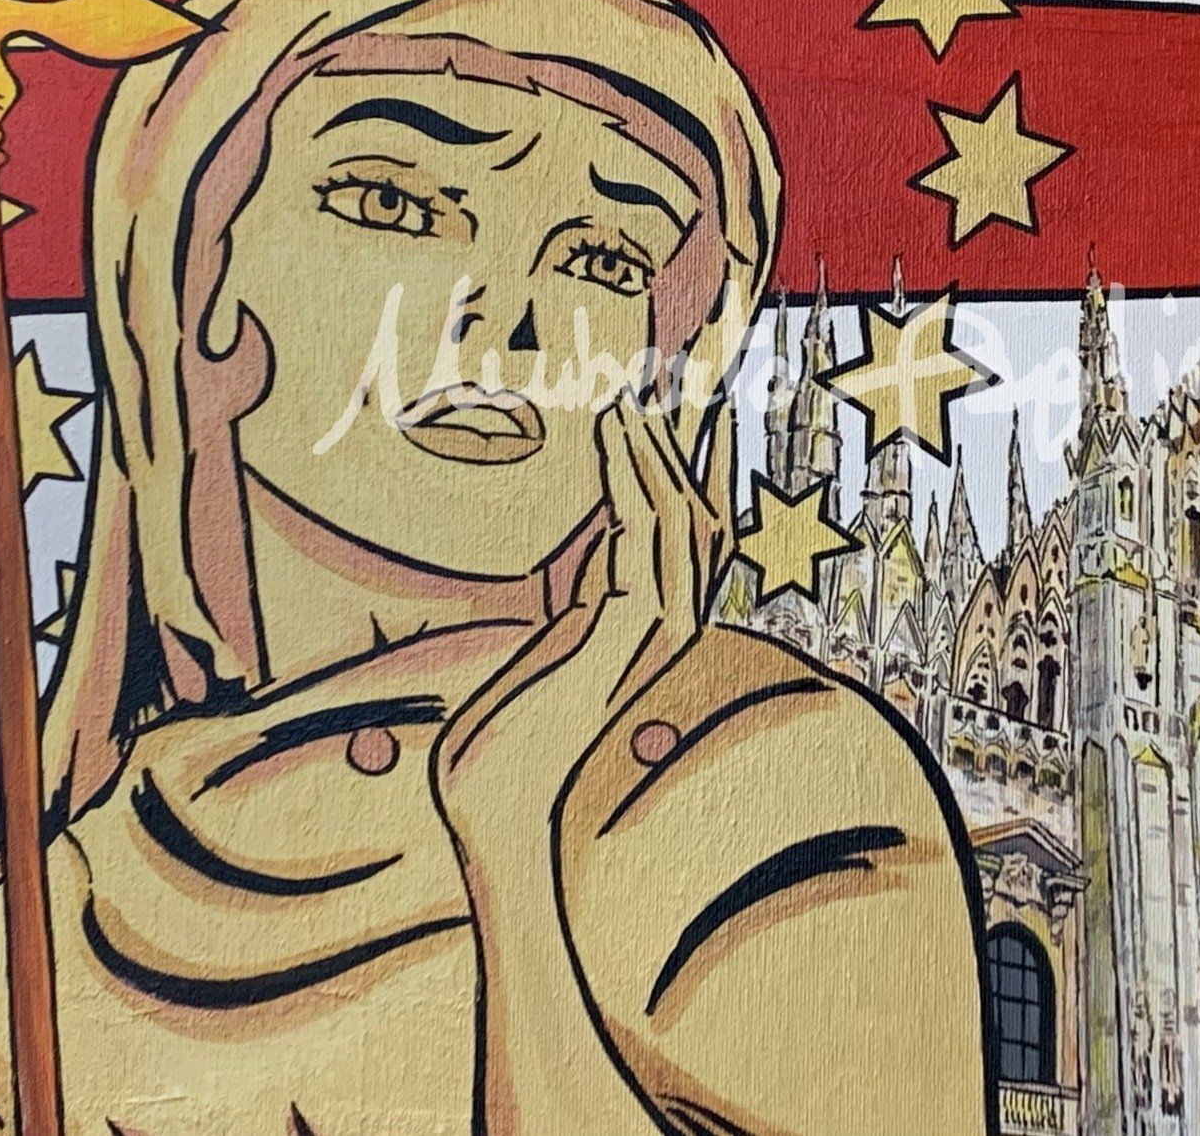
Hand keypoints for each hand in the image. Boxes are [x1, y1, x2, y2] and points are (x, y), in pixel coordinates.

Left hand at [429, 392, 738, 1134]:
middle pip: (702, 518)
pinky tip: (611, 438)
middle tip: (654, 386)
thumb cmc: (507, 750)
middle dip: (679, 449)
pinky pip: (646, 533)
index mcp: (652, 634)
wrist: (497, 813)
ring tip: (625, 401)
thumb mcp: (553, 654)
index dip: (691, 473)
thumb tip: (598, 556)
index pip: (694, 537)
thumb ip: (584, 606)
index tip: (676, 418)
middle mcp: (672, 630)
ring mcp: (660, 632)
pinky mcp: (635, 632)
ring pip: (680, 516)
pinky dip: (631, 476)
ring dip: (653, 451)